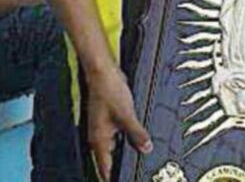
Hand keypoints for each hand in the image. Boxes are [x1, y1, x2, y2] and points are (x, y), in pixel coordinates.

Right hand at [85, 65, 151, 179]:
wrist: (103, 73)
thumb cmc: (109, 91)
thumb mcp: (127, 115)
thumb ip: (137, 134)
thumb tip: (146, 149)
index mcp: (98, 140)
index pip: (105, 169)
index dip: (113, 178)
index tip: (125, 180)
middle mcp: (98, 137)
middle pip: (109, 161)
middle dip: (121, 167)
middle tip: (136, 169)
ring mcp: (102, 129)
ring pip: (114, 149)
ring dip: (124, 153)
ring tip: (138, 156)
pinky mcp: (108, 121)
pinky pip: (116, 137)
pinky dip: (125, 141)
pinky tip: (135, 139)